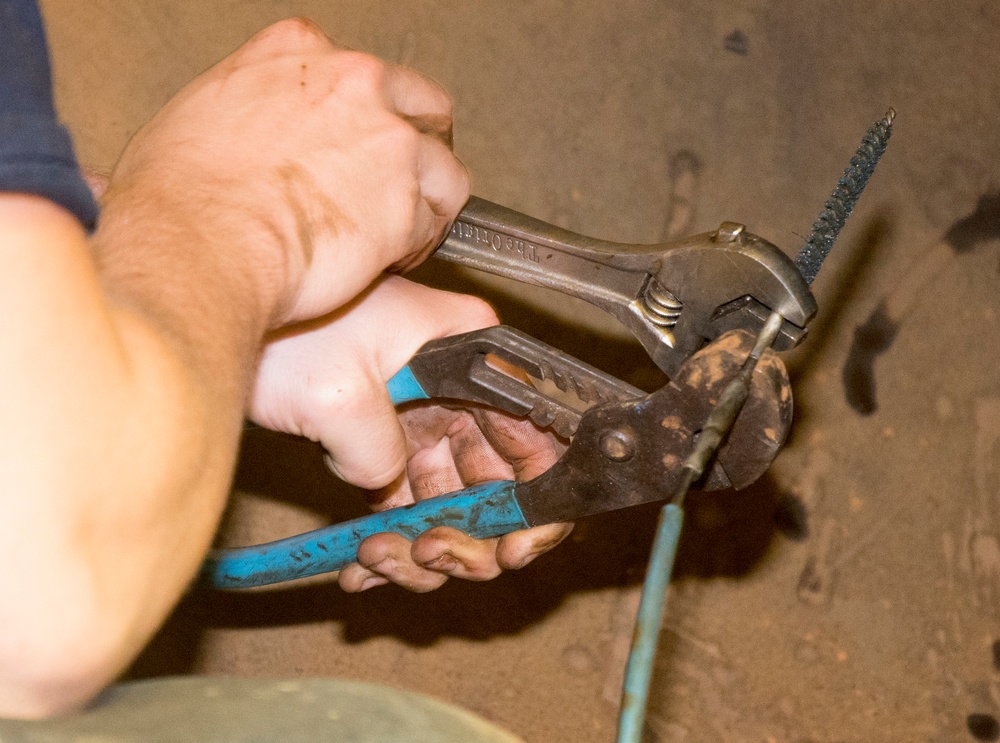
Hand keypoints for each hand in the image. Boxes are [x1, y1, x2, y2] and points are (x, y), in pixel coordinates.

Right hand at [102, 18, 468, 325]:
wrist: (199, 244)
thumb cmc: (181, 195)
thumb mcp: (200, 113)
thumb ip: (252, 104)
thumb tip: (251, 129)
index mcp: (301, 53)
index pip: (363, 74)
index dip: (366, 118)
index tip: (356, 149)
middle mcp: (357, 86)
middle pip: (424, 110)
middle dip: (418, 150)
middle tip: (398, 187)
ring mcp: (390, 143)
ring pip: (444, 171)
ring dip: (428, 204)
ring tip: (400, 235)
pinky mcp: (406, 203)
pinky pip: (433, 225)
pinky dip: (417, 246)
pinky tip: (387, 262)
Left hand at [250, 275, 571, 590]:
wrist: (228, 312)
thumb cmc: (283, 327)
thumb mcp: (338, 392)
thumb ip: (382, 457)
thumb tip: (387, 492)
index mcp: (472, 357)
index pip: (539, 439)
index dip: (537, 502)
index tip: (513, 546)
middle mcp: (459, 391)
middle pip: (501, 485)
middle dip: (472, 536)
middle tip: (434, 554)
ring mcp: (424, 422)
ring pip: (453, 507)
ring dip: (423, 548)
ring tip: (376, 555)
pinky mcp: (387, 445)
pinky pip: (408, 507)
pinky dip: (391, 543)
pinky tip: (361, 565)